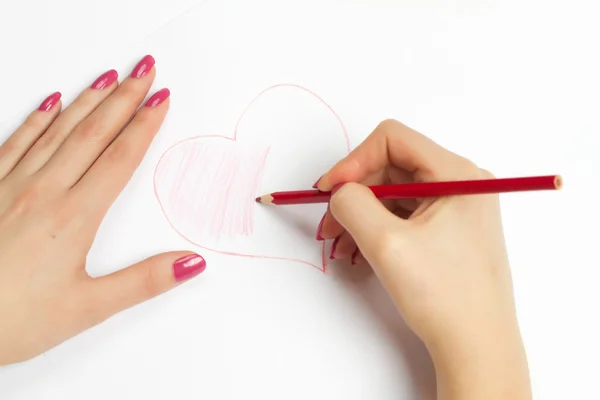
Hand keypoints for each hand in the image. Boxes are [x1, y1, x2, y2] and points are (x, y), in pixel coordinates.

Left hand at [0, 55, 205, 365]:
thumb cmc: (11, 319)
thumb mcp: (86, 309)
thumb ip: (143, 282)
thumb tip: (190, 263)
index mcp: (73, 216)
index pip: (120, 158)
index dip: (144, 125)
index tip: (161, 98)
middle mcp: (44, 191)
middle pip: (94, 133)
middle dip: (124, 98)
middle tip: (144, 69)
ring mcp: (12, 185)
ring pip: (58, 130)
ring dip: (88, 100)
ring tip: (110, 76)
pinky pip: (16, 141)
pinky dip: (37, 119)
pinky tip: (50, 102)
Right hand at [316, 120, 530, 398]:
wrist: (477, 348)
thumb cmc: (444, 296)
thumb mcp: (387, 243)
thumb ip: (353, 204)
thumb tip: (338, 191)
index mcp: (458, 175)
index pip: (393, 140)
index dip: (354, 160)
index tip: (329, 190)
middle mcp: (461, 184)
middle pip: (390, 168)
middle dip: (353, 194)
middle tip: (328, 225)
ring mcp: (456, 208)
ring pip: (393, 194)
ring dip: (360, 215)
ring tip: (340, 246)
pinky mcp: (448, 230)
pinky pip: (404, 215)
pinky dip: (376, 229)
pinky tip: (358, 251)